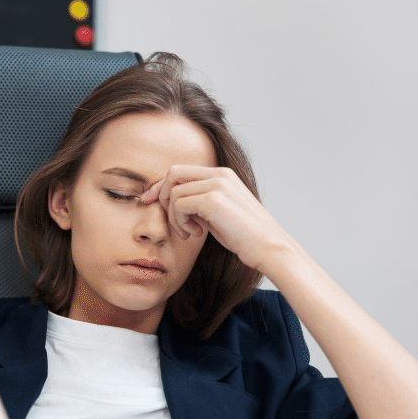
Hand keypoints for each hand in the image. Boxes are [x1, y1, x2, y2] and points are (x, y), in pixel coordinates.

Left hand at [140, 165, 290, 271]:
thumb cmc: (244, 236)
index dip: (161, 185)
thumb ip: (197, 203)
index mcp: (222, 175)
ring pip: (173, 192)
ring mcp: (217, 185)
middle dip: (161, 195)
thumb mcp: (217, 214)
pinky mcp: (213, 199)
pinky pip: (179, 205)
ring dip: (174, 216)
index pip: (181, 171)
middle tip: (169, 220)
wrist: (268, 247)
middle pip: (173, 173)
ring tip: (189, 233)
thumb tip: (171, 203)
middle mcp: (219, 175)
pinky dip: (180, 222)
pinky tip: (195, 234)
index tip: (150, 201)